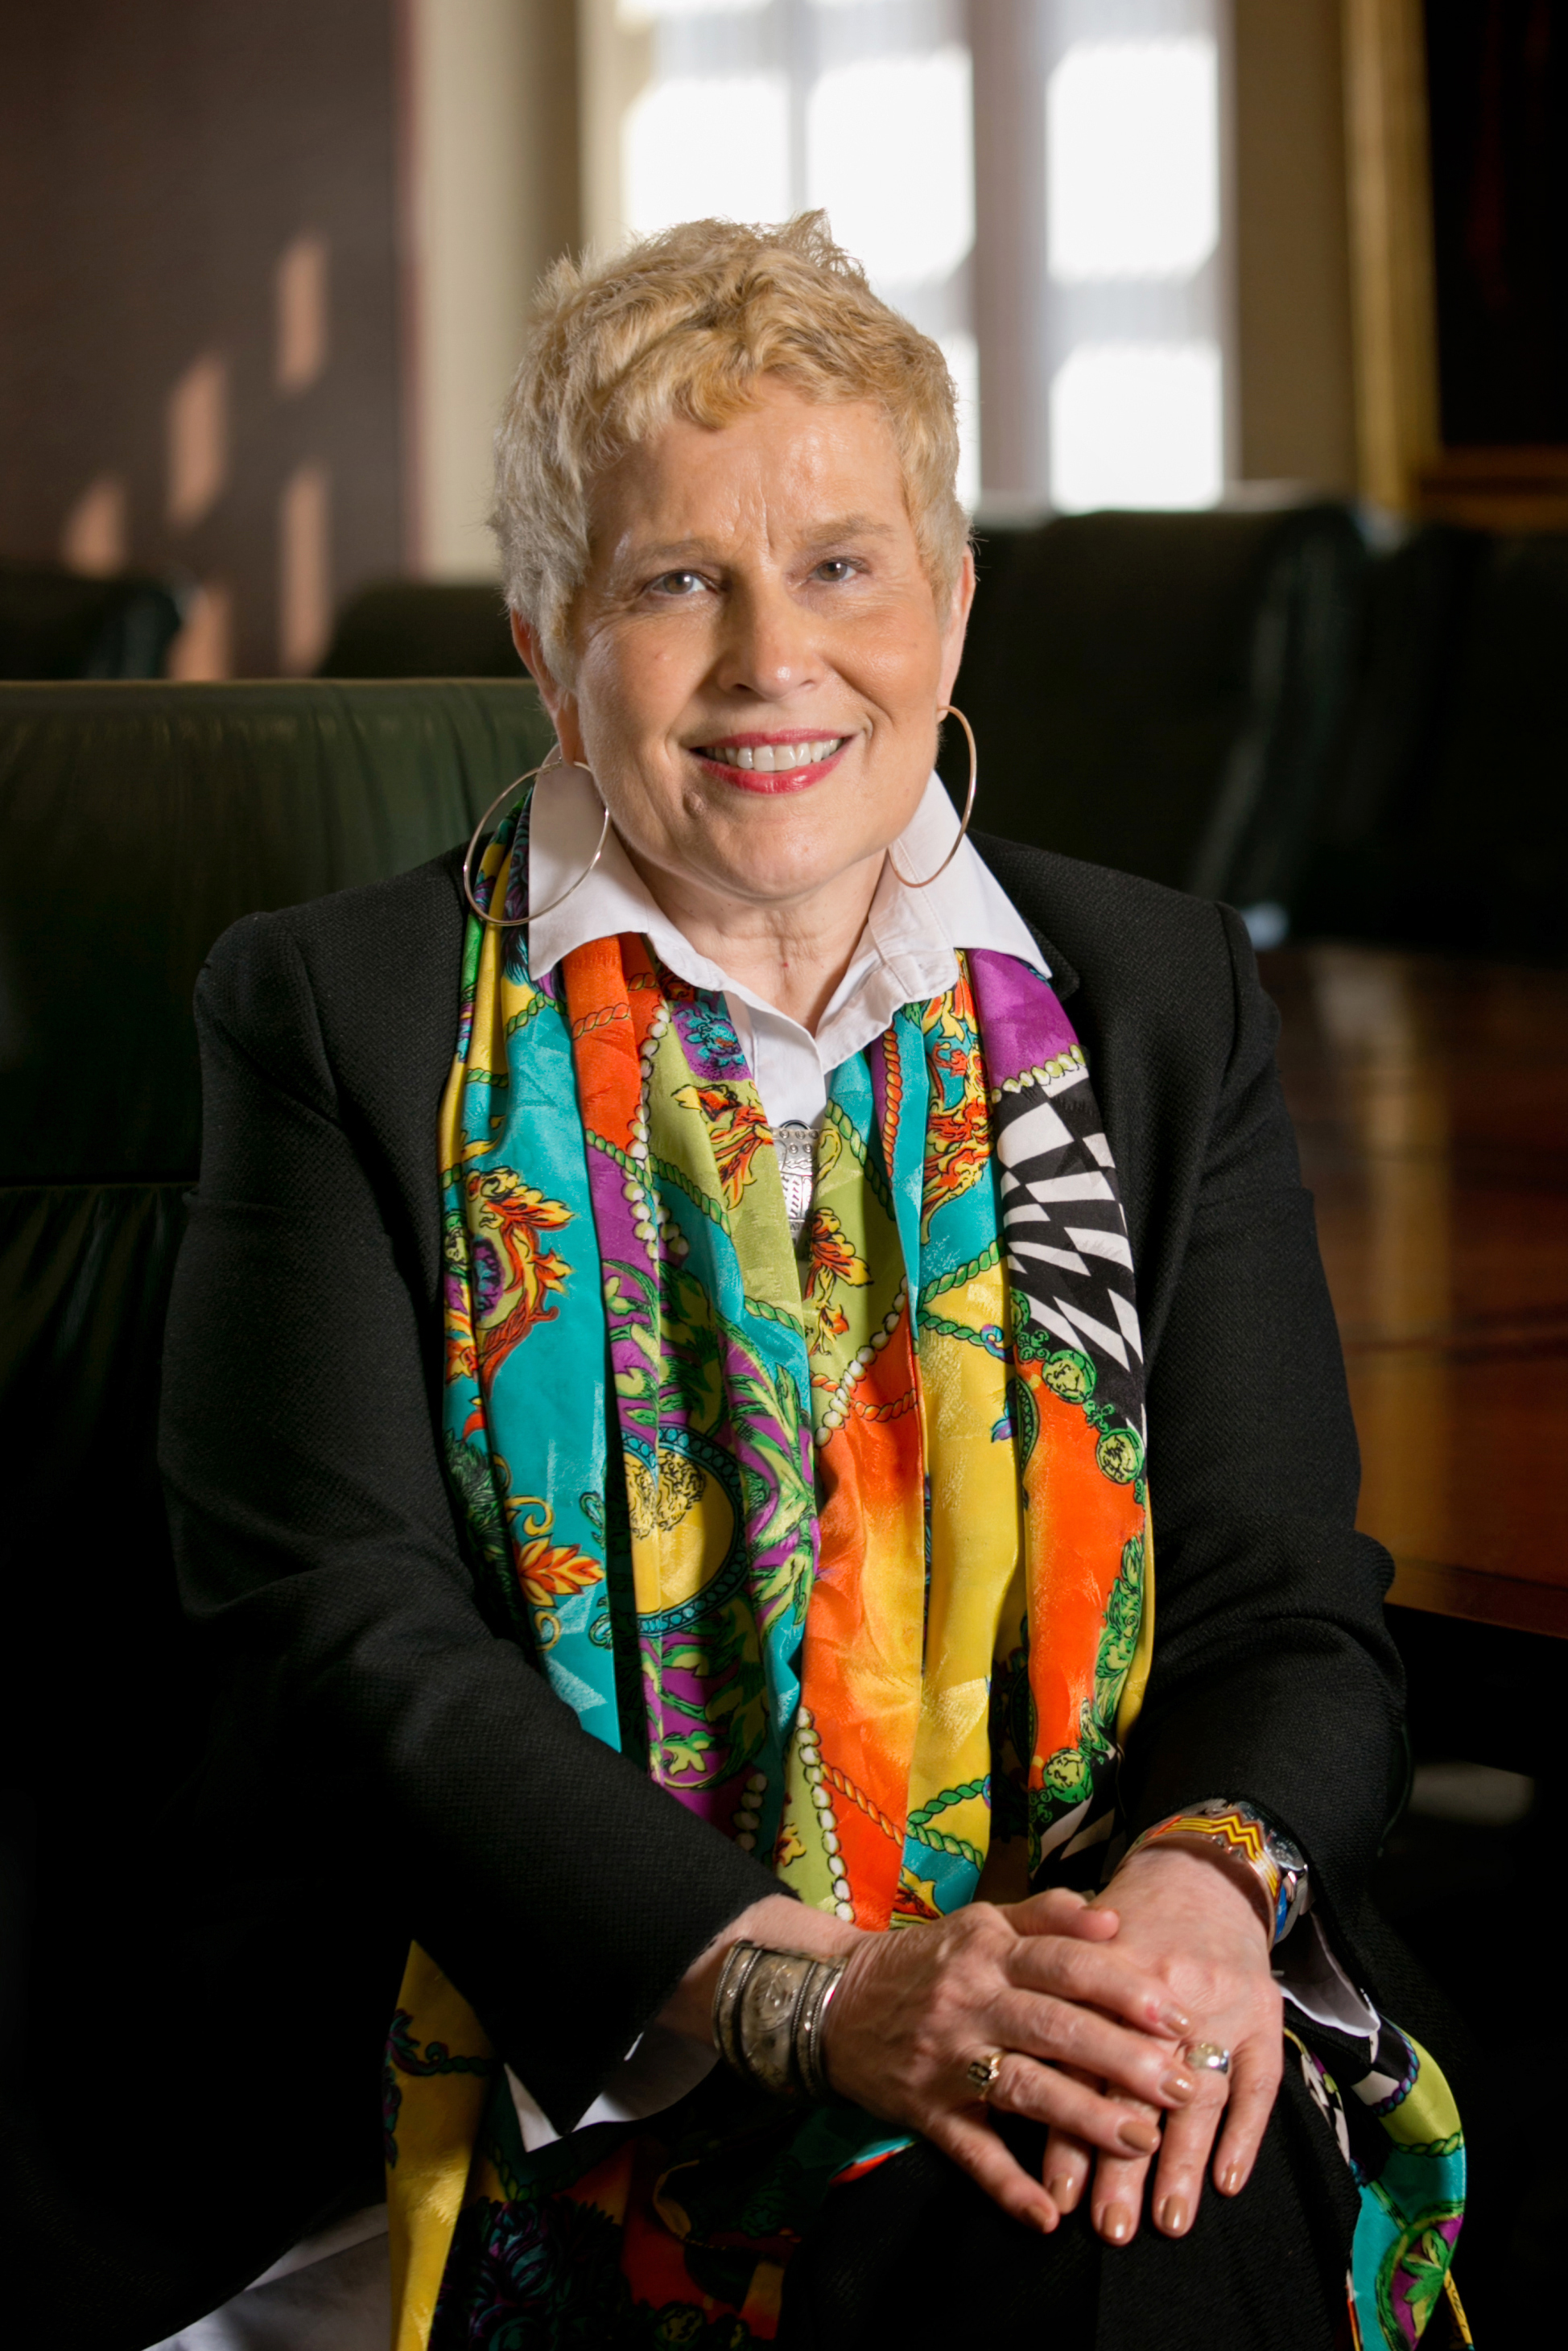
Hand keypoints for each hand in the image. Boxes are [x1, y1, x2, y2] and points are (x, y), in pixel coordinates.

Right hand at [819, 1886, 1200, 2232]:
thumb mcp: (980, 1923)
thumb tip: (1112, 1918)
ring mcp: (947, 2060)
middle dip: (1124, 2059)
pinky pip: (970, 2153)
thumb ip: (1046, 1916)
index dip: (1125, 1991)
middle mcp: (971, 2001)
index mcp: (989, 1950)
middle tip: (1184, 2087)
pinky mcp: (926, 2112)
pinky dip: (1008, 2186)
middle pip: (1055, 2027)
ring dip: (1084, 2119)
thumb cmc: (927, 1962)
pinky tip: (1048, 2215)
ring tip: (1142, 2140)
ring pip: (1022, 2088)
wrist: (833, 2001)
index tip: (1179, 2018)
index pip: (1067, 1965)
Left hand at [1039, 1847, 1281, 2245]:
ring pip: (1200, 2092)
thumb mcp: (1073, 1957)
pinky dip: (1246, 2133)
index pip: (1081, 2069)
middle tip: (1110, 2230)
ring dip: (1184, 2164)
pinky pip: (1259, 2081)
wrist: (1197, 1874)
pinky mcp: (1264, 2013)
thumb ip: (1046, 2016)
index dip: (1069, 2135)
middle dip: (1124, 2164)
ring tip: (1168, 2222)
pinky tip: (1228, 2182)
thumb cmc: (1122, 1927)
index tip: (1058, 2200)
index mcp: (1104, 1974)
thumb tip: (1005, 2097)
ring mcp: (1219, 2002)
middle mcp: (1162, 1990)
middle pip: (1138, 2088)